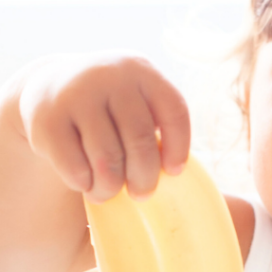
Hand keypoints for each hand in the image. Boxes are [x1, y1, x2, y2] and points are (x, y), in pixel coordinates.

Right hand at [17, 52, 189, 202]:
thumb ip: (166, 132)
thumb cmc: (112, 109)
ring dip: (110, 187)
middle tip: (141, 194)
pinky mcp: (46, 119)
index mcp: (143, 72)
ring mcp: (76, 95)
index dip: (179, 147)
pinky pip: (74, 167)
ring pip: (107, 159)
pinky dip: (83, 184)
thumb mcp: (138, 103)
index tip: (174, 172)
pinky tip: (85, 183)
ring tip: (109, 193)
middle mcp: (110, 76)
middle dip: (144, 177)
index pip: (174, 111)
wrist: (51, 85)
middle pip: (140, 140)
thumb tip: (225, 199)